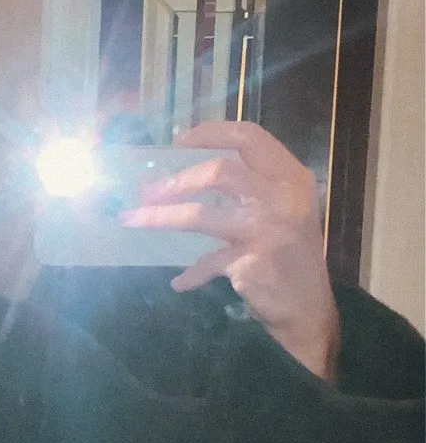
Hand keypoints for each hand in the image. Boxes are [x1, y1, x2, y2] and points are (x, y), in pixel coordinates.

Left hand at [124, 119, 340, 381]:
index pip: (248, 136)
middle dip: (177, 179)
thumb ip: (251, 182)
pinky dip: (190, 273)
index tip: (177, 141)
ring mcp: (267, 231)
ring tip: (133, 218)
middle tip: (146, 189)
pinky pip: (207, 262)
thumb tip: (186, 166)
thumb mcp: (285, 206)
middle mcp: (283, 198)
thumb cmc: (291, 251)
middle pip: (220, 172)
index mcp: (291, 176)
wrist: (310, 309)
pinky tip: (179, 282)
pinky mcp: (251, 264)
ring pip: (203, 216)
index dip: (210, 133)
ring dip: (162, 217)